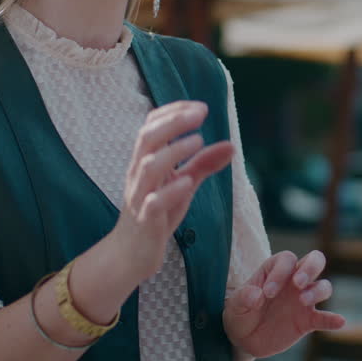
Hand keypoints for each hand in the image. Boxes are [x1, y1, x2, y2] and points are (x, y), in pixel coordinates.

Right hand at [111, 101, 234, 280]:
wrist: (130, 254)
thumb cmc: (156, 213)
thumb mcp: (183, 184)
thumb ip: (203, 164)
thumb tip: (231, 145)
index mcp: (145, 160)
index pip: (151, 126)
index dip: (173, 111)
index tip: (200, 106)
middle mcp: (139, 174)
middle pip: (147, 138)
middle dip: (173, 122)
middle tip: (201, 113)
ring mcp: (140, 196)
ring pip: (148, 167)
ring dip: (174, 151)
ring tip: (198, 140)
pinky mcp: (145, 221)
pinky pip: (152, 203)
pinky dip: (169, 191)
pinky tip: (187, 182)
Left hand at [222, 250, 345, 358]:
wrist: (244, 339)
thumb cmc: (240, 314)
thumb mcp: (235, 307)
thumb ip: (243, 298)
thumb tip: (255, 295)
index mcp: (275, 270)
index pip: (286, 260)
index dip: (280, 272)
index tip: (267, 293)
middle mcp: (293, 280)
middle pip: (315, 260)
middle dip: (310, 267)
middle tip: (298, 283)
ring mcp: (303, 300)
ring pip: (323, 286)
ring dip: (317, 291)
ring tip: (303, 302)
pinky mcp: (308, 321)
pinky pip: (324, 318)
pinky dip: (333, 319)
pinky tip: (339, 321)